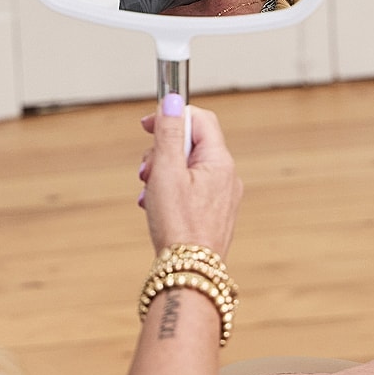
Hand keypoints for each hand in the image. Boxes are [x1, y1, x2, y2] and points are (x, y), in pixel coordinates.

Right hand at [139, 99, 241, 257]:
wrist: (190, 274)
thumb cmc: (179, 225)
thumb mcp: (166, 170)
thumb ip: (168, 132)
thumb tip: (172, 100)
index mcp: (219, 161)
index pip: (199, 119)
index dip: (172, 115)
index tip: (148, 125)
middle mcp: (227, 177)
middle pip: (191, 144)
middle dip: (162, 151)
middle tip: (146, 170)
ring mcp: (222, 198)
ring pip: (188, 169)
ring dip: (162, 174)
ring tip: (149, 194)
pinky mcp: (214, 215)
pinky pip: (190, 190)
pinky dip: (170, 192)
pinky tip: (155, 208)